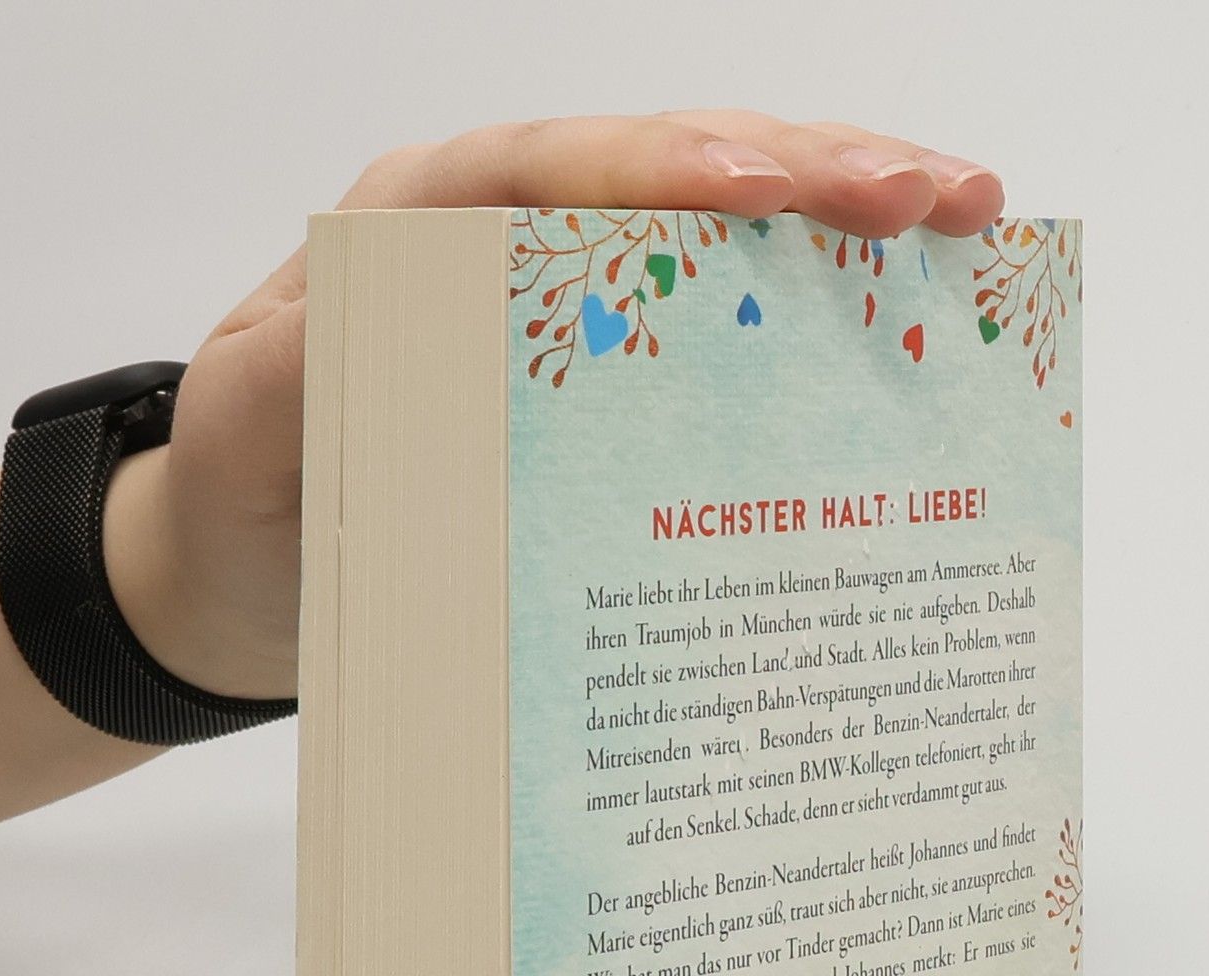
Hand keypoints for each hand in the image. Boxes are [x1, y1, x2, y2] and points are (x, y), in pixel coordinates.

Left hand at [104, 112, 1004, 702]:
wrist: (250, 574)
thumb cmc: (250, 494)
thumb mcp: (245, 438)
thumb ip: (297, 379)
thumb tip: (384, 328)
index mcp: (423, 228)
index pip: (561, 167)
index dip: (671, 167)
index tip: (768, 190)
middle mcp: (514, 243)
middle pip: (677, 169)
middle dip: (812, 170)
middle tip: (933, 196)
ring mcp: (575, 305)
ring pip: (724, 234)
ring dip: (845, 221)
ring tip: (962, 218)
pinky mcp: (613, 379)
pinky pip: (725, 327)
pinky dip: (815, 313)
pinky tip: (903, 311)